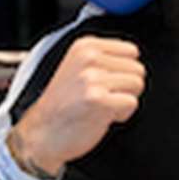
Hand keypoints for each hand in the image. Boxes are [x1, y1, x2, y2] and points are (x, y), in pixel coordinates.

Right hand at [13, 37, 144, 173]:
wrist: (40, 133)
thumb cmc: (61, 105)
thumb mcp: (78, 67)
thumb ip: (105, 59)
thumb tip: (134, 60)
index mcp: (85, 46)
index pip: (131, 51)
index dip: (123, 71)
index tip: (104, 82)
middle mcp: (88, 58)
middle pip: (138, 69)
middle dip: (125, 86)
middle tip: (100, 97)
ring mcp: (92, 78)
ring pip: (137, 85)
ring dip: (123, 100)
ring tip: (100, 105)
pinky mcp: (99, 99)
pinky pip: (132, 103)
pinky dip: (122, 114)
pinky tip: (101, 116)